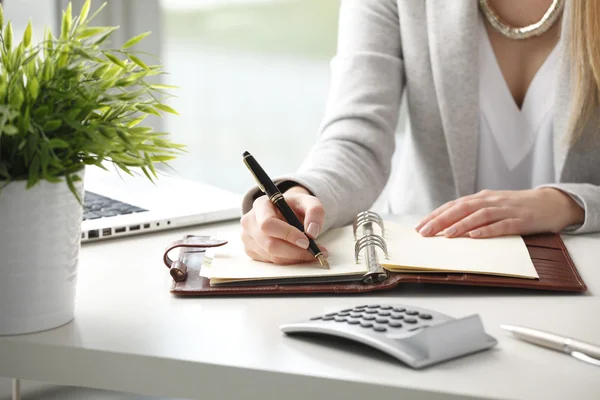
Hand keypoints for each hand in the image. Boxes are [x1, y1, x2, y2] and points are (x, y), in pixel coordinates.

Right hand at [240, 185, 326, 263]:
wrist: (285, 212)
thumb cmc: (295, 206)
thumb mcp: (309, 202)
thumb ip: (315, 212)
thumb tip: (312, 232)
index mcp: (260, 205)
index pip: (268, 224)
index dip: (287, 234)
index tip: (306, 241)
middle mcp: (249, 221)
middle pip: (269, 244)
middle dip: (294, 251)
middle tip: (314, 252)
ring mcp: (248, 238)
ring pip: (271, 256)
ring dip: (294, 258)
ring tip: (312, 253)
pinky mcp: (251, 251)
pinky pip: (270, 262)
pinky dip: (288, 261)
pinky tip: (298, 254)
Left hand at [414, 188, 584, 237]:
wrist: (551, 203)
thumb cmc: (517, 207)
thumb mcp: (492, 206)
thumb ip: (473, 213)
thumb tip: (447, 226)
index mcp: (482, 198)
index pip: (453, 205)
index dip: (436, 215)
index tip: (419, 226)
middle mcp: (491, 201)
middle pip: (462, 209)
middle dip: (441, 221)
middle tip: (424, 232)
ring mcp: (506, 210)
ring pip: (479, 216)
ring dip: (461, 225)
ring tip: (446, 235)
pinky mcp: (520, 220)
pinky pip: (502, 226)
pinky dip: (487, 231)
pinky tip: (475, 236)